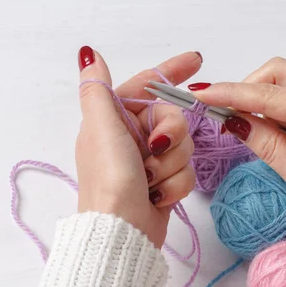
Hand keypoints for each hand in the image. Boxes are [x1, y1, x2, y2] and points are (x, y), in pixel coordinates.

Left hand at [76, 47, 200, 246]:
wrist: (122, 232)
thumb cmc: (109, 179)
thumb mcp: (101, 128)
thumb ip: (98, 89)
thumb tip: (88, 54)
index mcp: (114, 119)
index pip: (147, 86)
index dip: (171, 72)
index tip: (197, 61)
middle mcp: (132, 137)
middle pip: (173, 118)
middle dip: (171, 135)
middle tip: (156, 149)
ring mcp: (149, 161)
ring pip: (184, 146)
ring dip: (171, 165)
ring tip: (150, 181)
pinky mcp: (164, 183)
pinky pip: (186, 172)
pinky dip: (175, 186)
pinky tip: (157, 197)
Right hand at [192, 57, 285, 240]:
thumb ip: (268, 145)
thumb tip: (235, 122)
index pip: (271, 95)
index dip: (233, 94)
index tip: (203, 95)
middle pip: (280, 73)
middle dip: (248, 89)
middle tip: (225, 116)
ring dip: (262, 100)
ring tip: (246, 129)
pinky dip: (277, 109)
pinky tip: (269, 131)